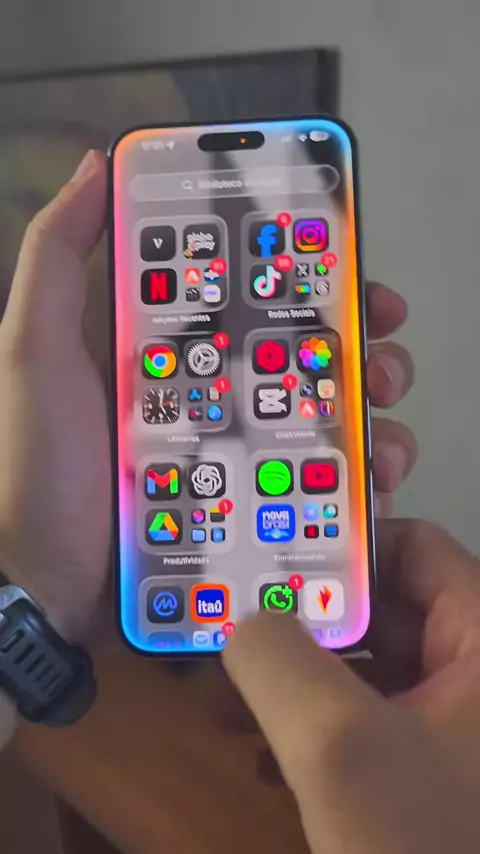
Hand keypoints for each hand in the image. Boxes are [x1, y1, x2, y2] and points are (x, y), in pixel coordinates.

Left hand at [0, 150, 413, 643]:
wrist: (43, 587)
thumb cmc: (40, 467)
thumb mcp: (35, 351)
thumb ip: (57, 259)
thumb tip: (97, 167)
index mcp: (168, 348)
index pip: (249, 294)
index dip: (304, 274)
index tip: (351, 268)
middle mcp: (208, 393)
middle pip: (299, 353)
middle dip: (356, 345)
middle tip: (384, 357)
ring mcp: (230, 453)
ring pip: (319, 416)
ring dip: (367, 411)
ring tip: (382, 426)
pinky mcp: (245, 507)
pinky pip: (311, 482)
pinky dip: (352, 476)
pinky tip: (374, 477)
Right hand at [224, 520, 479, 852]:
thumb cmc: (419, 848)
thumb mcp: (341, 747)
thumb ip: (278, 662)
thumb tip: (241, 619)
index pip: (412, 550)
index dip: (339, 548)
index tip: (266, 567)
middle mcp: (476, 673)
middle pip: (381, 608)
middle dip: (300, 626)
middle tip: (233, 636)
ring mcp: (455, 728)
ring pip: (366, 669)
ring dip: (295, 682)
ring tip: (230, 704)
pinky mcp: (433, 773)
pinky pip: (367, 723)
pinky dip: (314, 729)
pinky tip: (268, 758)